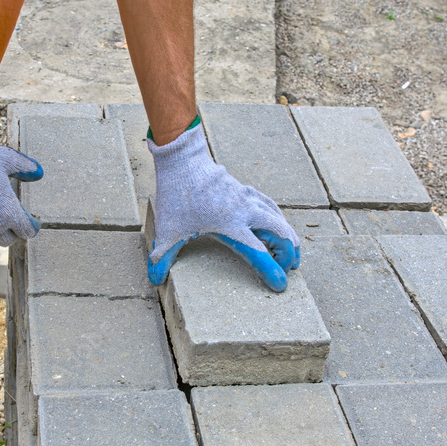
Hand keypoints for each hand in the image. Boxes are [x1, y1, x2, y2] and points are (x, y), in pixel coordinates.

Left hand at [148, 123, 300, 291]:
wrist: (182, 161)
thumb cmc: (176, 196)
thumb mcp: (167, 230)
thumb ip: (163, 257)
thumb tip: (154, 279)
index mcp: (230, 225)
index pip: (259, 252)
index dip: (272, 270)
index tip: (281, 284)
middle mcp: (245, 211)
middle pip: (280, 232)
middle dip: (289, 253)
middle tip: (290, 268)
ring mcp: (247, 198)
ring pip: (279, 217)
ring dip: (288, 235)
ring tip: (292, 251)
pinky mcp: (245, 190)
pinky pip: (270, 205)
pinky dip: (278, 218)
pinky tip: (278, 225)